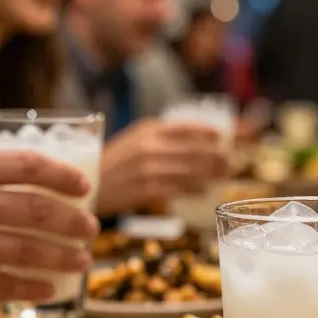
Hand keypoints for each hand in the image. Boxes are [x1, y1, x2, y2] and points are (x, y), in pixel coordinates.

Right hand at [0, 146, 99, 309]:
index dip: (64, 176)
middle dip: (72, 221)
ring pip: (26, 250)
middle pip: (36, 209)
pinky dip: (32, 287)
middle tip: (91, 228)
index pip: (26, 165)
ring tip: (80, 260)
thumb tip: (22, 180)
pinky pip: (3, 284)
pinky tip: (49, 288)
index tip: (84, 186)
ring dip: (62, 257)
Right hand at [95, 119, 228, 214]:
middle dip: (217, 155)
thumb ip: (161, 137)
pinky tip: (206, 190)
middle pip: (193, 150)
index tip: (224, 136)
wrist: (86, 186)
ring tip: (224, 174)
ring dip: (211, 173)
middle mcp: (148, 146)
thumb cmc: (115, 163)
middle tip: (231, 160)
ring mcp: (147, 168)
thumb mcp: (135, 139)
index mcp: (147, 129)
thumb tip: (200, 139)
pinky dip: (195, 189)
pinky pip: (178, 189)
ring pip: (190, 170)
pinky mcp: (145, 190)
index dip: (208, 132)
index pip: (185, 127)